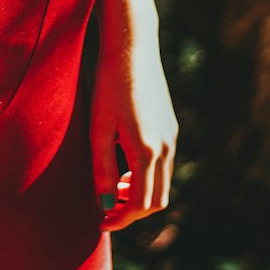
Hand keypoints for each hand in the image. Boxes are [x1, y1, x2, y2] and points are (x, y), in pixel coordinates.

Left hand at [87, 20, 177, 231]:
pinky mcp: (171, 125)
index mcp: (147, 151)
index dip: (121, 218)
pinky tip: (125, 160)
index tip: (101, 221)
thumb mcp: (98, 128)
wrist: (132, 47)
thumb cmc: (108, 85)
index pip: (140, 204)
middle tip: (106, 207)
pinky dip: (147, 174)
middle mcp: (165, 147)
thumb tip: (104, 205)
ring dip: (140, 192)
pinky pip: (164, 163)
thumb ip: (102, 169)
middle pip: (156, 199)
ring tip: (114, 185)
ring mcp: (172, 136)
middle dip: (132, 210)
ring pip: (162, 182)